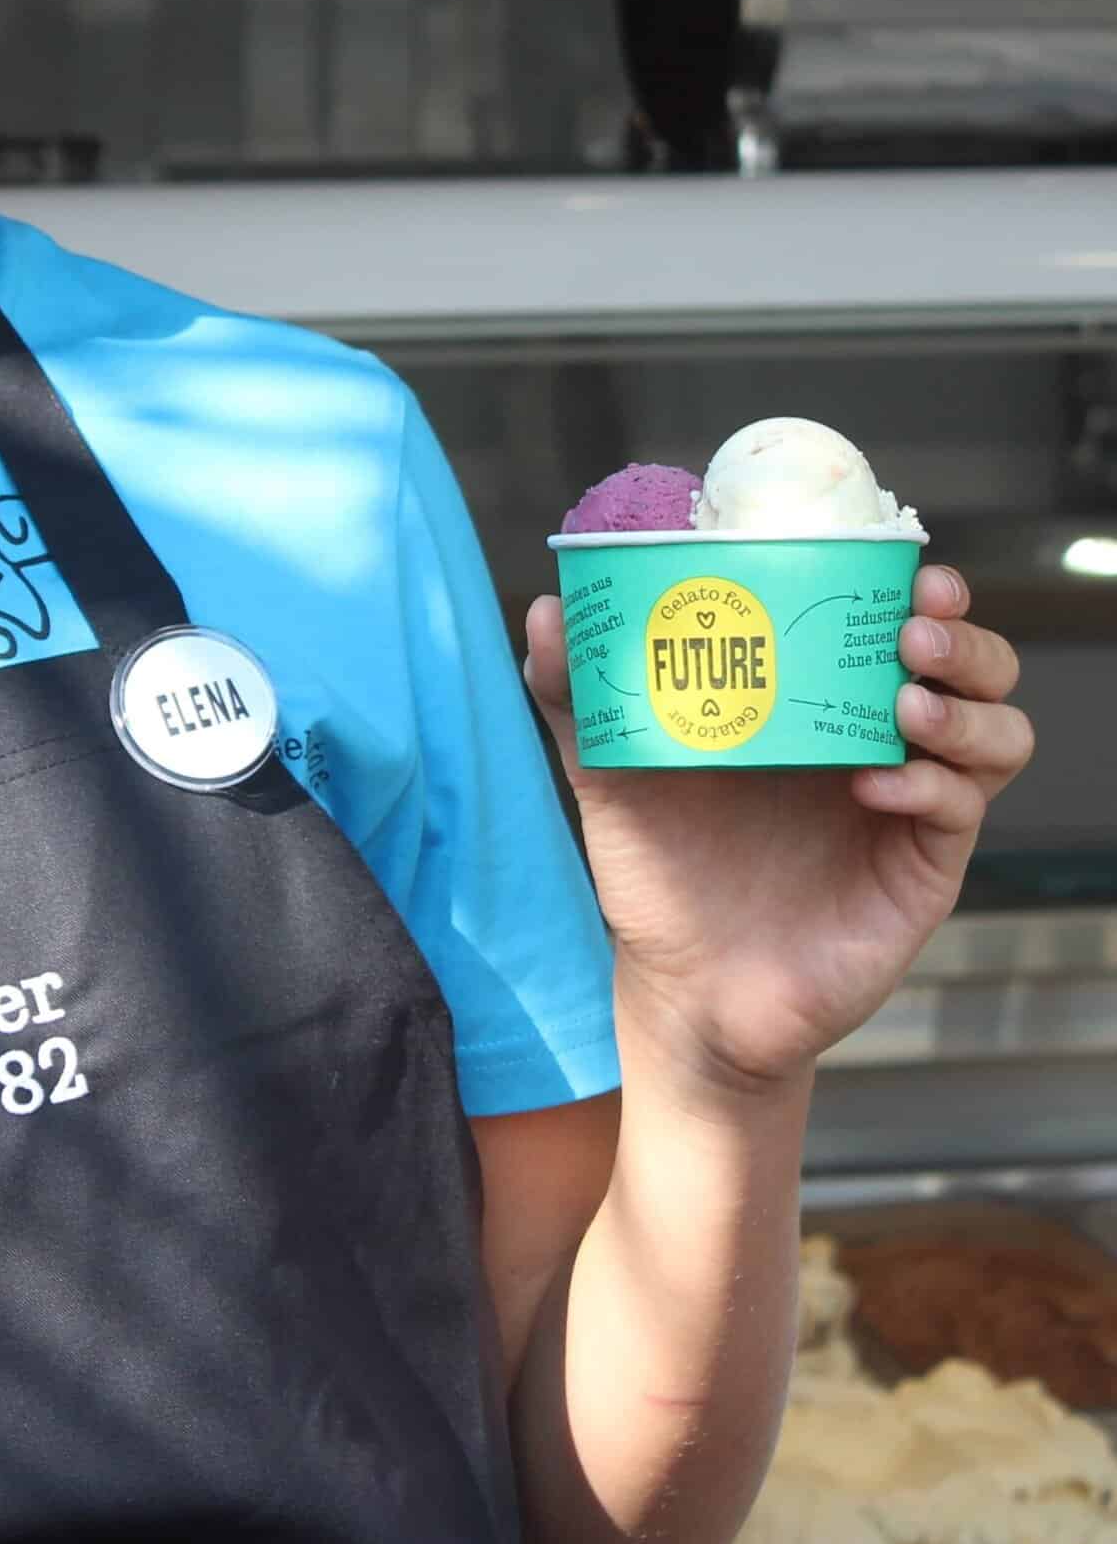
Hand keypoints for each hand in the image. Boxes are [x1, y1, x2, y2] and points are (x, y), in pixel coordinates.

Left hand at [523, 564, 1033, 1098]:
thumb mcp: (610, 768)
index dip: (913, 583)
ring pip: (998, 732)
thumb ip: (577, 693)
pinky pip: (961, 811)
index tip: (901, 558)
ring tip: (905, 700)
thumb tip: (546, 610)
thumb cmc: (659, 866)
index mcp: (816, 698)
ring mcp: (909, 804)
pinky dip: (931, 787)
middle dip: (962, 635)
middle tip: (914, 624)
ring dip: (965, 705)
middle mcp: (875, 740)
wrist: (683, 985)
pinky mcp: (921, 869)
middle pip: (973, 666)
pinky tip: (874, 785)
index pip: (894, 619)